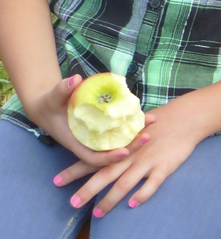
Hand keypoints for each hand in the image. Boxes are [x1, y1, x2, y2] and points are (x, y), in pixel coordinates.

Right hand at [29, 75, 145, 169]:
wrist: (50, 106)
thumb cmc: (49, 104)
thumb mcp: (53, 97)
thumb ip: (62, 90)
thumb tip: (75, 79)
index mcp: (77, 143)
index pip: (94, 158)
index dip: (109, 158)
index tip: (124, 152)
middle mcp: (90, 143)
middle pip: (113, 152)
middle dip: (132, 146)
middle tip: (147, 136)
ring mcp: (99, 137)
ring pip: (121, 141)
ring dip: (137, 133)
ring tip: (152, 119)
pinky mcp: (104, 128)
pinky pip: (121, 130)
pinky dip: (132, 124)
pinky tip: (146, 115)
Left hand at [56, 98, 213, 215]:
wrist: (186, 120)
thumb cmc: (158, 124)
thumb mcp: (134, 128)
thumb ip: (119, 142)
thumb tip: (99, 151)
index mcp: (121, 146)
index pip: (93, 159)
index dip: (74, 171)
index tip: (56, 182)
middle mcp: (130, 155)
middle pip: (105, 175)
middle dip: (87, 191)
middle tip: (72, 204)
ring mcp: (147, 161)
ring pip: (125, 183)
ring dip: (110, 199)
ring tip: (98, 214)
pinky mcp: (164, 167)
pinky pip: (152, 184)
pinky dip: (142, 194)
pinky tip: (132, 205)